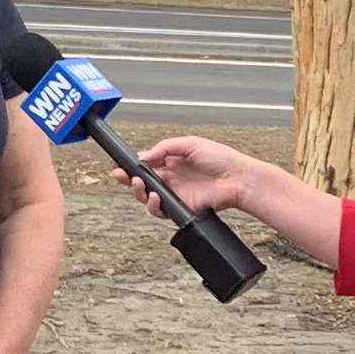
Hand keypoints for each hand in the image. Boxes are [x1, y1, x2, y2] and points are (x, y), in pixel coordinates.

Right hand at [129, 135, 262, 214]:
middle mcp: (171, 177)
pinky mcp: (180, 207)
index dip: (130, 165)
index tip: (117, 163)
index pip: (145, 163)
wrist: (237, 178)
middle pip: (141, 181)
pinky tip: (155, 196)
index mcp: (172, 160)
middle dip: (127, 179)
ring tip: (139, 184)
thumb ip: (164, 148)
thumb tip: (142, 157)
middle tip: (119, 175)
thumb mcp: (190, 143)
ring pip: (147, 197)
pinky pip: (161, 210)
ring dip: (138, 192)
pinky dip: (153, 205)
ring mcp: (175, 193)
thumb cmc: (221, 158)